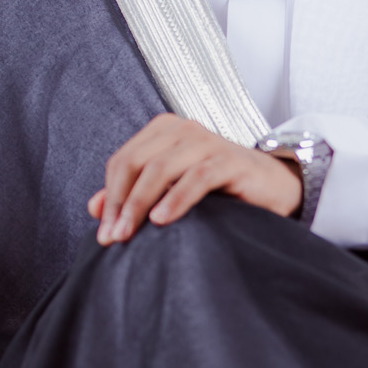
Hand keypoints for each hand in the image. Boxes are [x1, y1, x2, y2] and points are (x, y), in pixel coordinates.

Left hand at [88, 114, 301, 244]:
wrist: (274, 186)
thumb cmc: (220, 188)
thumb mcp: (172, 188)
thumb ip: (134, 193)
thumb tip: (94, 208)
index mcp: (164, 130)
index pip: (123, 160)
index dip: (109, 196)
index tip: (103, 230)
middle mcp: (183, 129)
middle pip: (136, 163)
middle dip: (120, 202)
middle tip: (112, 237)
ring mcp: (207, 142)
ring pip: (160, 169)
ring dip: (140, 204)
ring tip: (130, 233)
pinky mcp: (229, 161)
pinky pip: (196, 179)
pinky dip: (175, 199)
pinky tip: (162, 220)